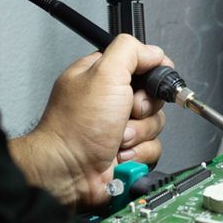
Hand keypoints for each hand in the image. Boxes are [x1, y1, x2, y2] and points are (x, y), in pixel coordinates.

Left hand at [10, 34, 168, 208]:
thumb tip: (154, 52)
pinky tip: (119, 154)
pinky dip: (139, 153)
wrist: (68, 171)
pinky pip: (152, 148)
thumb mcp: (104, 74)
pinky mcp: (127, 151)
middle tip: (126, 112)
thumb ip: (130, 51)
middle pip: (152, 96)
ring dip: (139, 133)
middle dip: (143, 108)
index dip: (152, 72)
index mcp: (101, 75)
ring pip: (154, 124)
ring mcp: (118, 127)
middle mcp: (110, 100)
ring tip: (117, 138)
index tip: (151, 83)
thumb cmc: (75, 126)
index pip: (141, 63)